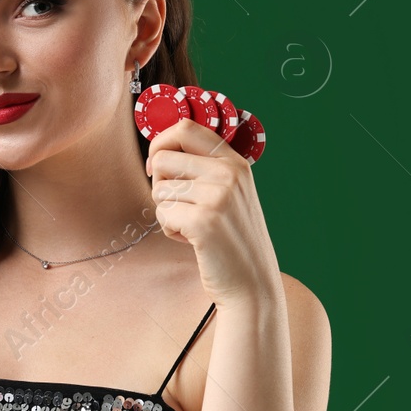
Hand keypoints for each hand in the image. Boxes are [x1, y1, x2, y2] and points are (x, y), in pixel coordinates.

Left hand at [145, 117, 279, 306]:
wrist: (253, 282)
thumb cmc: (233, 239)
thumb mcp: (230, 194)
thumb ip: (205, 169)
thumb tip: (157, 154)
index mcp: (235, 162)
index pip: (185, 128)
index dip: (160, 143)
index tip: (158, 167)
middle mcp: (229, 173)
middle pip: (162, 159)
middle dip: (159, 185)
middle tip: (178, 206)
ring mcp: (218, 196)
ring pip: (160, 190)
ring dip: (167, 212)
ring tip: (193, 227)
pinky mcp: (204, 221)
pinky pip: (162, 214)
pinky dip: (170, 230)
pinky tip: (192, 240)